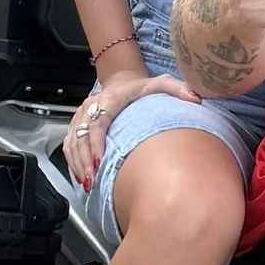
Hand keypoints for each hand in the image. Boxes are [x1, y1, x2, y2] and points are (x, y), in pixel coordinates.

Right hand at [65, 68, 191, 190]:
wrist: (121, 80)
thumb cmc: (140, 87)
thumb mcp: (160, 83)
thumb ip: (178, 89)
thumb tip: (195, 99)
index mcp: (110, 99)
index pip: (98, 123)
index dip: (95, 143)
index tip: (99, 163)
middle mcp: (91, 107)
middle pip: (81, 136)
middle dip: (84, 161)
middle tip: (92, 181)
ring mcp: (81, 116)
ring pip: (72, 142)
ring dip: (77, 164)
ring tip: (87, 184)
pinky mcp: (76, 124)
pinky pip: (69, 145)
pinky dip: (72, 162)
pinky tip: (81, 177)